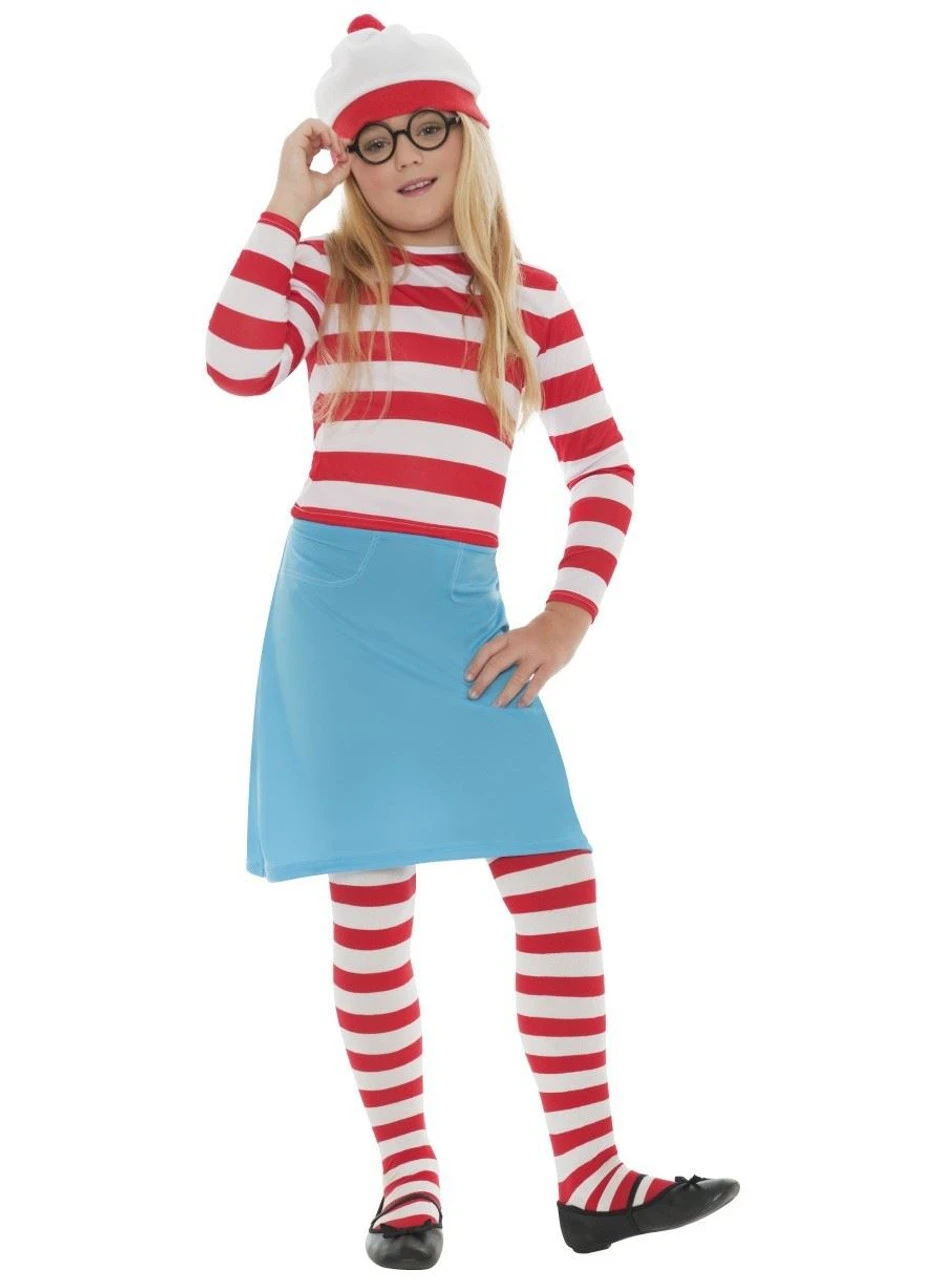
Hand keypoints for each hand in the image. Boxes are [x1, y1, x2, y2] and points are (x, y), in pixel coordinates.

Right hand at [266, 118, 351, 223]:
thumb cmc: (306, 197)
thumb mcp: (330, 181)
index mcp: (304, 154)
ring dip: (331, 134)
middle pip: (320, 131)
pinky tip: (330, 145)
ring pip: (316, 125)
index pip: (321, 140)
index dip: (336, 141)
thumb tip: (349, 156)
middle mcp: (298, 146)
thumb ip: (340, 169)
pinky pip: (311, 124)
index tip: (347, 150)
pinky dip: (324, 131)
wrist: (294, 204)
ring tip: (336, 150)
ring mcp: (294, 142)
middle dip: (335, 138)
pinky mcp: (294, 141)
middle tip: (342, 153)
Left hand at [464, 602, 591, 707]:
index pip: (488, 650)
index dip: (476, 664)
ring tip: (496, 706)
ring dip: (505, 693)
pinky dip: (528, 695)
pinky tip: (521, 705)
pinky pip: (537, 683)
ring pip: (517, 677)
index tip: (467, 678)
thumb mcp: (518, 636)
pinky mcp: (551, 664)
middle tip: (472, 696)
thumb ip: (505, 651)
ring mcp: (537, 655)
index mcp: (510, 637)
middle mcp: (521, 645)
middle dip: (483, 681)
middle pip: (498, 664)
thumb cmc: (535, 636)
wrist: (564, 623)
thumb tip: (486, 674)